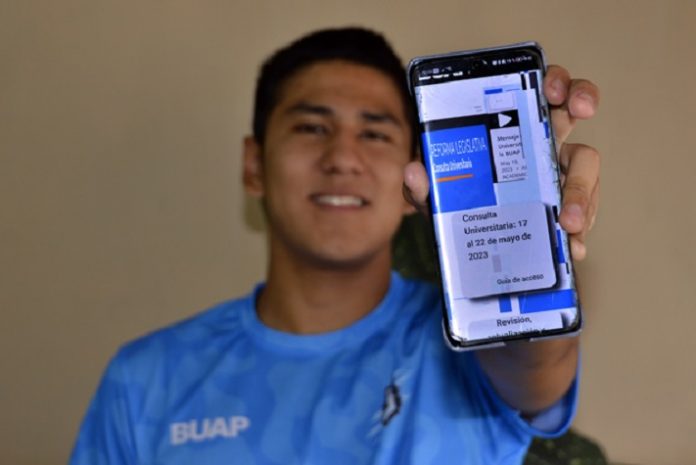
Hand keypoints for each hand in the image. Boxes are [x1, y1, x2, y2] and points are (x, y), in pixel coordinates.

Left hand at [403, 65, 599, 260]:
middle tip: (581, 110)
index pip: (538, 89)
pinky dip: (580, 233)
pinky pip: (583, 214)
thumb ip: (423, 185)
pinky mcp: (567, 209)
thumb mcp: (436, 195)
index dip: (555, 80)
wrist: (466, 244)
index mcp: (512, 126)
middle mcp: (541, 142)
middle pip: (573, 107)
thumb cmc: (456, 203)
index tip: (552, 89)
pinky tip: (572, 249)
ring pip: (587, 167)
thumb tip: (414, 172)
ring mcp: (559, 174)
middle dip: (582, 99)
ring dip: (582, 192)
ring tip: (568, 223)